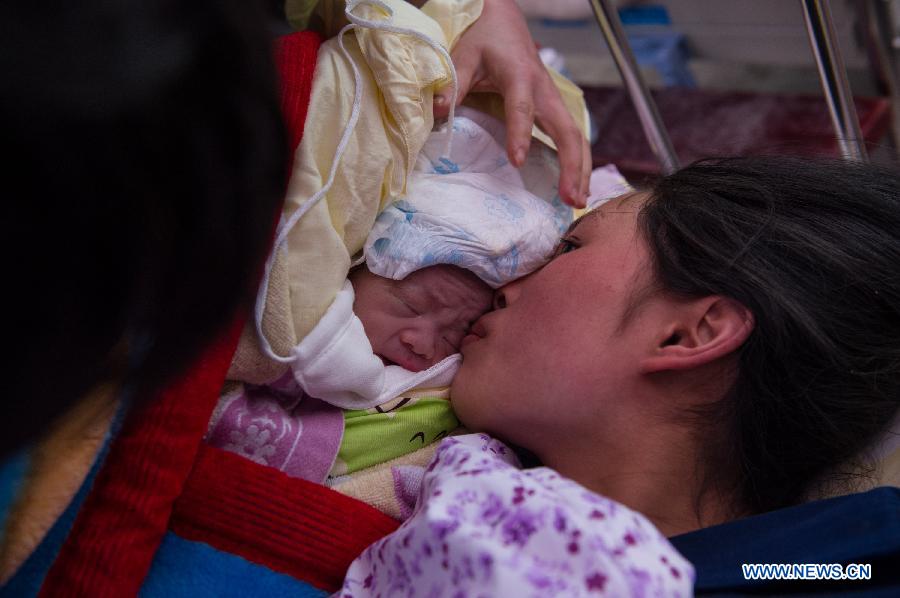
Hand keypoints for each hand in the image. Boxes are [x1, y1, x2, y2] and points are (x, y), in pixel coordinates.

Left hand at [432, 0, 589, 206]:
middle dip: (571, 165)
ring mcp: (552, 100)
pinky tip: (577, 187)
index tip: (517, 161)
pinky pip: (572, 136)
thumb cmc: (483, 38)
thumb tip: (438, 111)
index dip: (520, 133)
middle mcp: (544, 90)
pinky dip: (578, 162)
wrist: (503, 20)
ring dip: (581, 169)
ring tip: (578, 202)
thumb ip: (453, 84)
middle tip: (570, 197)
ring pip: (576, 136)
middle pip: (566, 129)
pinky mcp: (553, 108)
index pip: (522, 107)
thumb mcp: (463, 56)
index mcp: (520, 75)